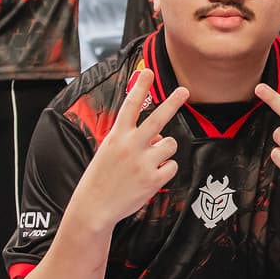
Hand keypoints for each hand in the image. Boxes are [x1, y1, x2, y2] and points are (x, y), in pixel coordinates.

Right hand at [70, 69, 186, 231]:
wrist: (94, 206)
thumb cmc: (102, 176)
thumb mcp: (109, 149)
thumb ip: (132, 139)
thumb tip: (159, 136)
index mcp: (117, 136)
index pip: (131, 105)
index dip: (141, 87)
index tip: (148, 71)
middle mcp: (130, 146)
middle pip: (158, 119)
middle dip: (173, 102)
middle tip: (184, 90)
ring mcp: (143, 163)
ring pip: (170, 144)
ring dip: (165, 150)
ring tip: (150, 161)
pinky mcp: (153, 180)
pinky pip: (172, 166)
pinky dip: (165, 170)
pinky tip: (151, 177)